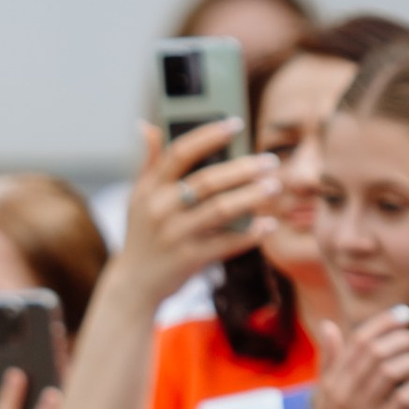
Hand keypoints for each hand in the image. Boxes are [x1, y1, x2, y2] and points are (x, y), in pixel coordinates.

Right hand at [115, 116, 282, 305]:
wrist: (134, 284)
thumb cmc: (142, 234)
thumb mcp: (138, 198)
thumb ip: (149, 162)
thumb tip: (148, 126)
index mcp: (150, 188)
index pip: (180, 153)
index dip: (209, 135)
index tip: (236, 123)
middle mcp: (161, 209)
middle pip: (208, 181)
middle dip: (243, 168)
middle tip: (270, 161)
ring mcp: (175, 235)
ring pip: (221, 210)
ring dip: (252, 197)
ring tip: (274, 187)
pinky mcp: (189, 259)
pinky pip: (226, 243)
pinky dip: (249, 234)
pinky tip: (267, 225)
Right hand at [304, 305, 408, 408]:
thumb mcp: (323, 395)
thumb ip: (329, 360)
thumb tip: (328, 325)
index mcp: (332, 381)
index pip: (358, 340)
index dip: (385, 322)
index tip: (405, 315)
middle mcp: (343, 393)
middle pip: (377, 351)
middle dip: (405, 339)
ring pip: (391, 371)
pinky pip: (404, 399)